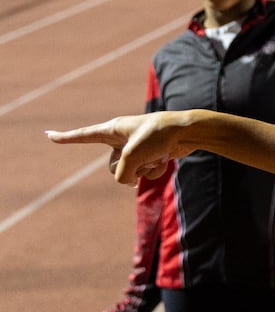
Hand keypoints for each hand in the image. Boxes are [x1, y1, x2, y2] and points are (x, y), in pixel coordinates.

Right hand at [46, 112, 194, 184]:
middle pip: (112, 167)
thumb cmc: (158, 136)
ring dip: (145, 169)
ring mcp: (135, 149)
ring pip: (130, 173)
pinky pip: (145, 172)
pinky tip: (166, 158)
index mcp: (112, 130)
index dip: (65, 138)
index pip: (83, 136)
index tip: (49, 135)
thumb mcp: (132, 156)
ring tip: (158, 155)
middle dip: (129, 169)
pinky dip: (156, 169)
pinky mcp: (149, 156)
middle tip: (145, 155)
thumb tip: (127, 182)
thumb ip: (121, 173)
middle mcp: (121, 139)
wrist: (188, 131)